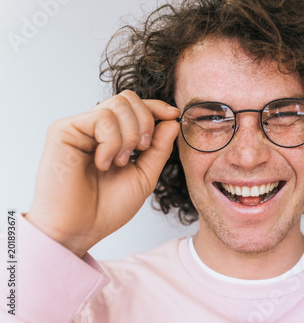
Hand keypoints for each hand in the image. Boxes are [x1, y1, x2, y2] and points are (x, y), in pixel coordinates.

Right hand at [26, 90, 179, 256]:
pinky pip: (101, 118)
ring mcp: (78, 127)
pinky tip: (103, 163)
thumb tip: (172, 120)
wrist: (80, 230)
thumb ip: (159, 148)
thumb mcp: (145, 175)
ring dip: (129, 136)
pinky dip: (112, 142)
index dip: (157, 107)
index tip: (174, 115)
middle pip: (128, 98)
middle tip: (141, 150)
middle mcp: (94, 128)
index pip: (135, 107)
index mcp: (113, 136)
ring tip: (120, 162)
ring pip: (117, 105)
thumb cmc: (107, 208)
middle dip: (145, 121)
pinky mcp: (62, 130)